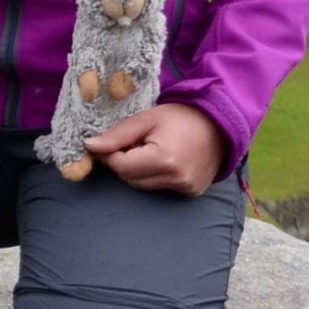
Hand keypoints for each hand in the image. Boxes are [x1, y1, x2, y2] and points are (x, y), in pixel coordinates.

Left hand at [83, 102, 228, 194]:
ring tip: (147, 148)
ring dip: (137, 170)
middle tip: (130, 143)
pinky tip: (162, 159)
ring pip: (143, 186)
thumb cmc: (181, 116)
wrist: (219, 124)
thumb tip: (90, 147)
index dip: (109, 155)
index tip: (104, 143)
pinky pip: (160, 187)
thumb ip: (118, 134)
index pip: (121, 166)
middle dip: (123, 162)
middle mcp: (176, 179)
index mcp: (164, 159)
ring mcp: (185, 188)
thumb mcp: (147, 118)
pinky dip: (153, 176)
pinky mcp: (190, 192)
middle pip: (130, 179)